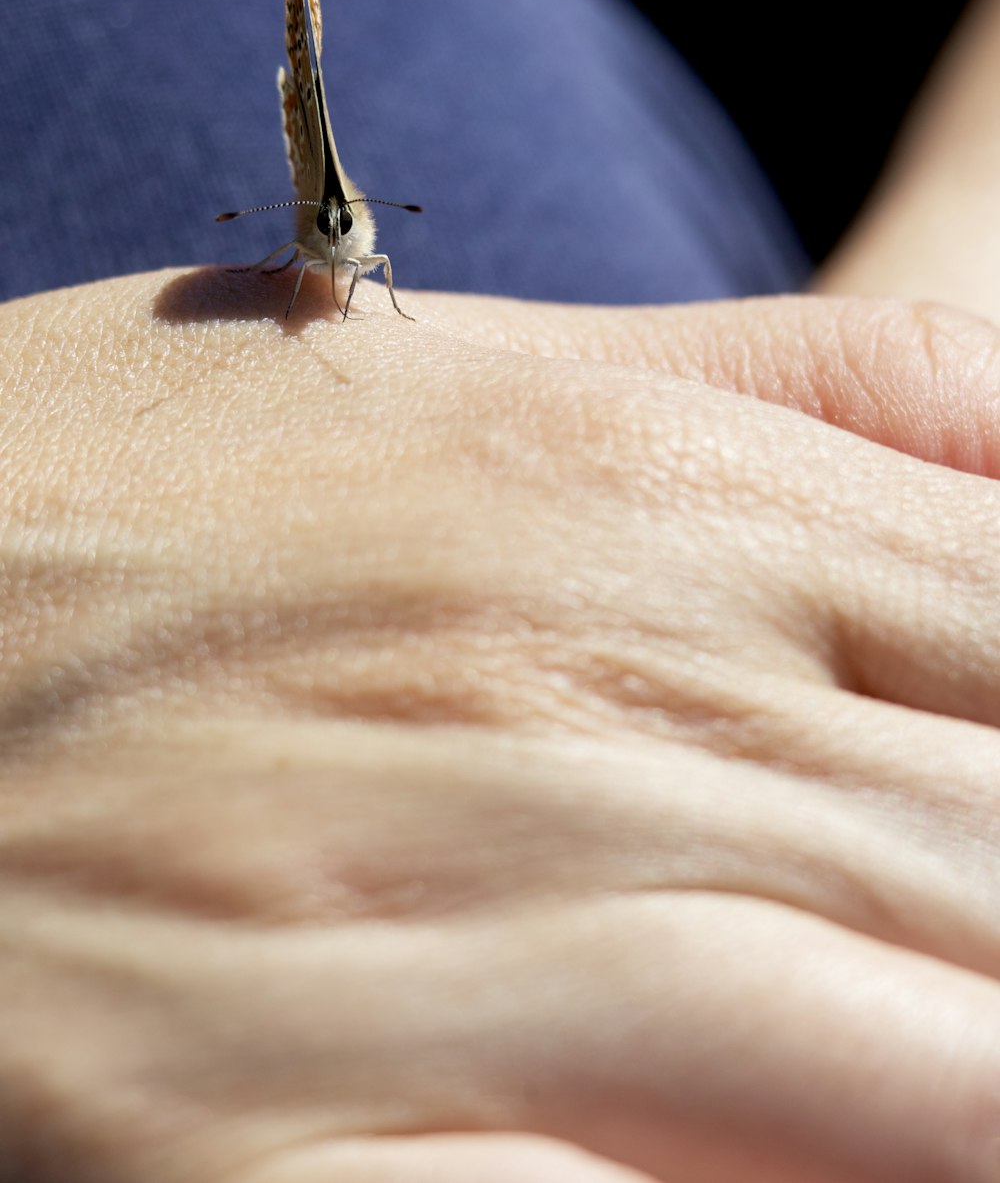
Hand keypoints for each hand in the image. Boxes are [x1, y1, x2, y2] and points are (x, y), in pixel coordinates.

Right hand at [3, 271, 999, 1182]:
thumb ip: (776, 389)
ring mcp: (446, 945)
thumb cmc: (129, 489)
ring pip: (917, 1088)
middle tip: (970, 969)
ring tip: (920, 1107)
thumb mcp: (444, 364)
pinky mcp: (270, 1155)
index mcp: (645, 508)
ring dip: (955, 1098)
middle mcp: (587, 715)